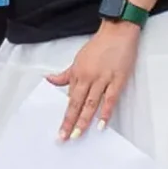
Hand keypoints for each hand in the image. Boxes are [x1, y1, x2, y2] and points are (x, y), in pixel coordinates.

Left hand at [48, 20, 140, 138]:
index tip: (61, 128)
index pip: (70, 98)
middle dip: (69, 122)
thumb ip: (65, 74)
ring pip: (91, 103)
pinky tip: (101, 124)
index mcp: (77, 73)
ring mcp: (103, 79)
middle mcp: (88, 77)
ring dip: (83, 120)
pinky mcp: (117, 79)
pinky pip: (110, 99)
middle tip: (64, 137)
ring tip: (78, 134)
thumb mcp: (78, 59)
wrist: (118, 31)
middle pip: (76, 103)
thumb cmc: (99, 45)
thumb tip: (49, 80)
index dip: (65, 114)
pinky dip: (105, 112)